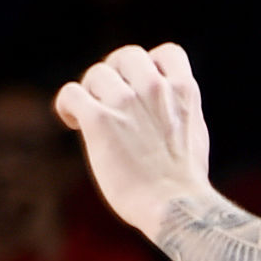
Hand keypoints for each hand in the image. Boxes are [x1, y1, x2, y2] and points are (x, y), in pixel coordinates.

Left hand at [53, 43, 214, 237]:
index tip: (143, 89)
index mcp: (183, 92)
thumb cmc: (185, 182)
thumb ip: (177, 109)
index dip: (151, 66)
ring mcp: (126, 103)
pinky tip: (74, 123)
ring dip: (91, 93)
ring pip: (96, 73)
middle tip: (110, 102)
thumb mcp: (193, 133)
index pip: (168, 53)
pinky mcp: (100, 121)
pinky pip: (71, 93)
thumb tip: (162, 104)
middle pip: (126, 56)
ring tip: (92, 118)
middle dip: (115, 75)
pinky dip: (67, 106)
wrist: (176, 208)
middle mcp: (155, 89)